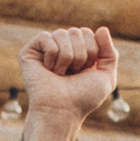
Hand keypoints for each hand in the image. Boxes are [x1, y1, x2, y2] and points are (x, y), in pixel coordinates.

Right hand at [15, 23, 116, 140]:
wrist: (62, 111)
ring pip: (62, 34)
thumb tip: (102, 28)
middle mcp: (61, 47)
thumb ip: (110, 53)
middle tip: (71, 75)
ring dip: (66, 58)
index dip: (91, 52)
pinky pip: (46, 37)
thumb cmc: (82, 98)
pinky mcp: (29, 52)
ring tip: (59, 74)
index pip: (88, 33)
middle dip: (79, 55)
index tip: (84, 71)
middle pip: (76, 32)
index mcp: (77, 51)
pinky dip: (51, 56)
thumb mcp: (106, 77)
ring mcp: (44, 49)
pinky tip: (47, 70)